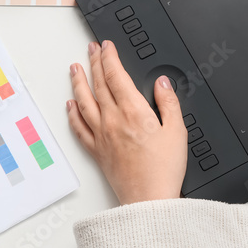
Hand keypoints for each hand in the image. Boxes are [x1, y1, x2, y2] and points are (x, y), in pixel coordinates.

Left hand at [67, 40, 187, 204]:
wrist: (149, 200)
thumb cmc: (164, 171)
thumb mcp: (178, 131)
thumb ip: (169, 103)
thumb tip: (162, 84)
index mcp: (133, 112)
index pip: (116, 76)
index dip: (110, 57)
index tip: (107, 46)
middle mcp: (113, 121)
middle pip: (99, 84)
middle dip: (94, 62)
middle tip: (91, 49)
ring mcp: (101, 136)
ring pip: (84, 102)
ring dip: (78, 82)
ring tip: (75, 68)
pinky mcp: (96, 151)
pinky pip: (79, 128)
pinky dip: (72, 114)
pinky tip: (70, 105)